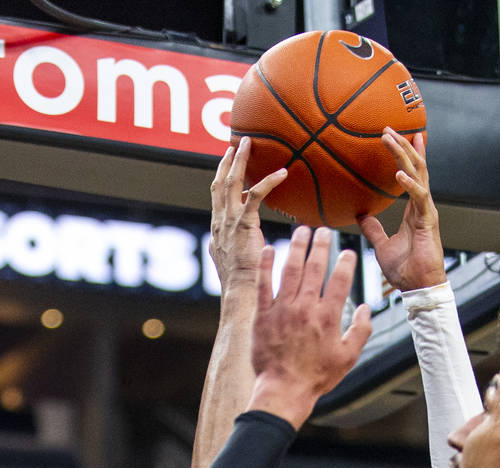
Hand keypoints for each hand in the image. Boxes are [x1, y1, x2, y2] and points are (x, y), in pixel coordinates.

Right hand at [209, 137, 286, 290]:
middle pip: (220, 183)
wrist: (241, 291)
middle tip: (236, 145)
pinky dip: (269, 181)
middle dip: (227, 162)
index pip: (217, 196)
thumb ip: (238, 247)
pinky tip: (282, 173)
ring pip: (232, 182)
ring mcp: (229, 221)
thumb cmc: (243, 284)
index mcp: (217, 229)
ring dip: (240, 161)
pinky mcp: (244, 223)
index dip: (221, 177)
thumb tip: (243, 244)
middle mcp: (220, 222)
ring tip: (248, 143)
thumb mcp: (236, 262)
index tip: (226, 162)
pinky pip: (255, 195)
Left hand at [247, 226, 372, 426]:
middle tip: (323, 231)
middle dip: (320, 245)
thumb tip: (367, 308)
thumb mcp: (348, 357)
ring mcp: (282, 309)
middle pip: (314, 268)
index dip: (345, 262)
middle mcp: (305, 308)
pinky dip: (265, 265)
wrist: (284, 390)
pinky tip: (268, 249)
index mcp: (328, 317)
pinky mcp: (263, 315)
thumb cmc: (317, 377)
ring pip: (290, 270)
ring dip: (296, 247)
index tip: (347, 251)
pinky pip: (263, 284)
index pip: (339, 280)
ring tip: (301, 231)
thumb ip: (361, 331)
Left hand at [358, 129, 446, 291]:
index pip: (413, 175)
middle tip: (388, 129)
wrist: (417, 288)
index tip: (398, 136)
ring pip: (419, 175)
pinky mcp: (428, 222)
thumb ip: (374, 229)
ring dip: (405, 156)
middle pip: (416, 168)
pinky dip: (409, 184)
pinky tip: (398, 173)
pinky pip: (419, 198)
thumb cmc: (404, 270)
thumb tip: (361, 216)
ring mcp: (427, 212)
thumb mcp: (381, 245)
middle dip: (404, 147)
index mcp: (414, 211)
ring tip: (391, 139)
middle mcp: (422, 207)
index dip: (407, 155)